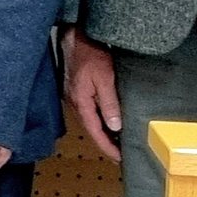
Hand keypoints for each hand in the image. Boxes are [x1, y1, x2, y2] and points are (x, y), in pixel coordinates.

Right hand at [61, 26, 122, 162]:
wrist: (75, 38)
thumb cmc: (90, 55)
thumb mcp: (104, 79)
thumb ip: (109, 103)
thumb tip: (115, 126)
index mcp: (82, 103)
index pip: (96, 132)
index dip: (108, 147)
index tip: (119, 158)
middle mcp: (76, 103)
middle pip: (92, 130)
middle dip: (106, 143)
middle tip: (121, 154)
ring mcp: (75, 97)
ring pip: (91, 121)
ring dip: (103, 132)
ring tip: (118, 141)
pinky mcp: (78, 91)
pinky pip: (90, 111)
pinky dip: (100, 120)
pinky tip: (109, 120)